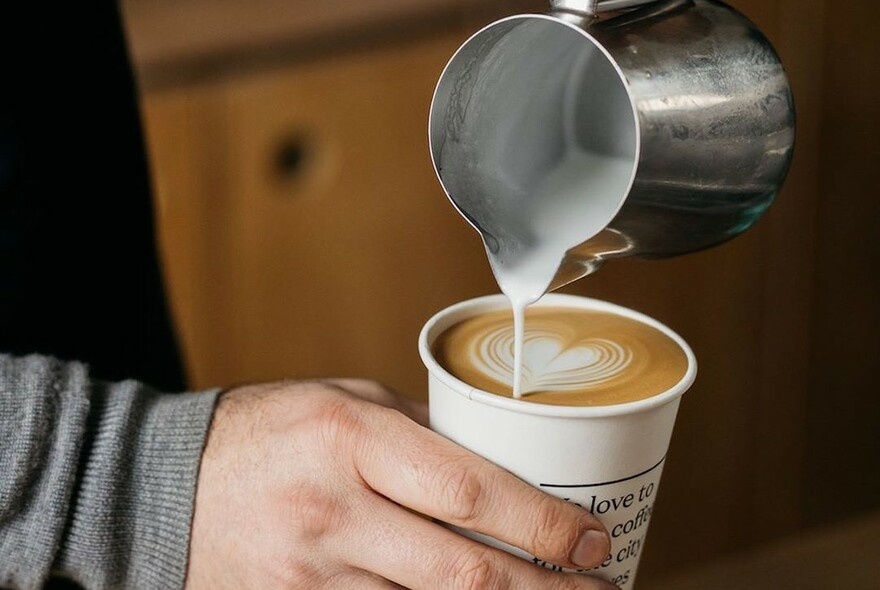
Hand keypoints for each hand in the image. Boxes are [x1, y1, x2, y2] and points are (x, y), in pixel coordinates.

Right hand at [186, 379, 614, 588]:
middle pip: (463, 572)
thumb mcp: (346, 401)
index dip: (543, 525)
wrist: (165, 485)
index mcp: (352, 437)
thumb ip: (420, 432)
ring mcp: (311, 573)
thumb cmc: (270, 430)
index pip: (468, 491)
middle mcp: (333, 509)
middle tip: (600, 589)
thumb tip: (499, 464)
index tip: (593, 539)